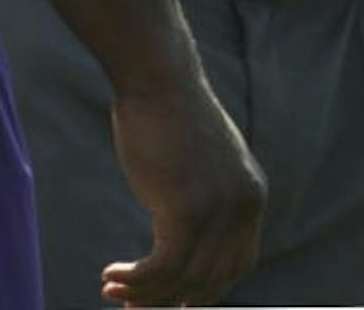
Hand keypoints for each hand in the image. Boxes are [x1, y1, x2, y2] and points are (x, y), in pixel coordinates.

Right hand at [100, 82, 264, 305]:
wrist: (156, 76)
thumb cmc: (165, 110)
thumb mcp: (199, 157)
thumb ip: (204, 193)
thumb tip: (182, 230)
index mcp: (251, 195)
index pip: (238, 264)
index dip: (206, 289)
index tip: (174, 301)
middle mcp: (243, 208)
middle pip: (211, 279)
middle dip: (172, 300)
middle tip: (134, 307)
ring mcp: (218, 211)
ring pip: (183, 279)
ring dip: (145, 294)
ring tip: (112, 292)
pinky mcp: (187, 211)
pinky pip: (162, 268)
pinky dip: (136, 281)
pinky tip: (111, 276)